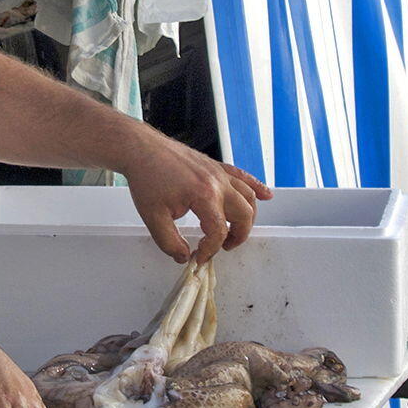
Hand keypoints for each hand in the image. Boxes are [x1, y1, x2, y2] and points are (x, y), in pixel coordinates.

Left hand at [120, 129, 272, 263]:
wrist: (141, 149)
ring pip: (248, 197)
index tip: (199, 256)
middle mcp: (218, 183)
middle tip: (223, 247)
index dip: (210, 249)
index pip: (218, 232)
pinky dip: (257, 187)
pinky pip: (243, 176)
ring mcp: (219, 172)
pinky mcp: (216, 165)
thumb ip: (169, 242)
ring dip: (248, 217)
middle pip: (244, 215)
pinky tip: (266, 196)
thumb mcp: (153, 217)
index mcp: (204, 196)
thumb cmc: (146, 179)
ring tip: (236, 231)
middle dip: (238, 236)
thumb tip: (184, 257)